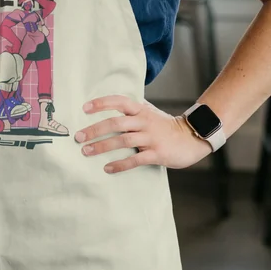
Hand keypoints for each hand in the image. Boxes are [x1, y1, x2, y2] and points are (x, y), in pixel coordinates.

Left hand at [74, 95, 211, 173]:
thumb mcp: (150, 111)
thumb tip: (114, 102)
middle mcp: (144, 121)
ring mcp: (150, 137)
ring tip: (86, 152)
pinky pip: (135, 159)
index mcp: (141, 110)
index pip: (119, 101)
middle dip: (95, 129)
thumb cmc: (166, 125)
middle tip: (78, 136)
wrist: (191, 137)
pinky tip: (108, 168)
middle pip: (116, 122)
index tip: (85, 108)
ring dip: (102, 146)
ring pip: (122, 140)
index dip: (102, 103)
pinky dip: (120, 164)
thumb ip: (134, 108)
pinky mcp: (156, 153)